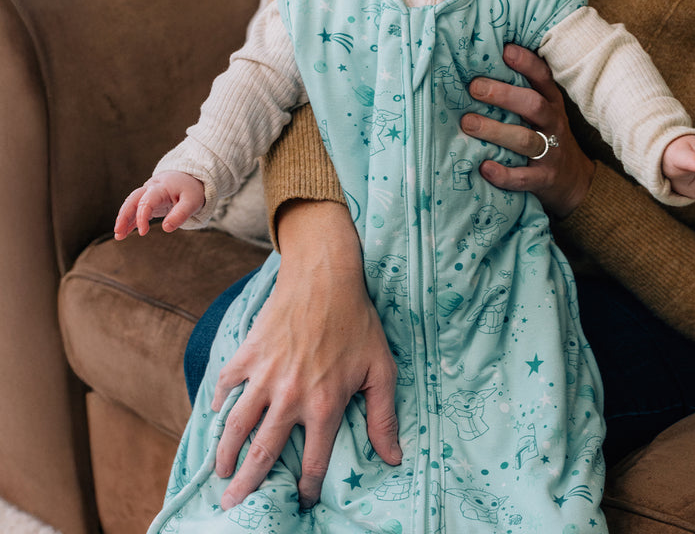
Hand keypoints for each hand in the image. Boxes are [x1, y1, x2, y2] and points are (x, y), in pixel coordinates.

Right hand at [114, 170, 204, 238]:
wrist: (191, 178)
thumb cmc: (191, 190)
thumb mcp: (192, 202)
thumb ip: (180, 214)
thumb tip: (166, 228)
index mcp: (161, 187)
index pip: (146, 201)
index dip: (142, 216)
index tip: (143, 232)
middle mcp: (151, 188)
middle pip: (132, 200)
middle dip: (124, 216)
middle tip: (118, 231)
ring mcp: (148, 194)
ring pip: (131, 205)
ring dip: (124, 219)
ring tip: (118, 236)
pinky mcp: (149, 201)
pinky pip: (136, 210)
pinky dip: (130, 221)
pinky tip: (124, 232)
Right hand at [212, 200, 400, 509]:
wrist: (325, 276)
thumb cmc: (357, 321)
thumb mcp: (381, 369)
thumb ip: (384, 417)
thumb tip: (394, 458)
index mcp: (324, 404)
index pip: (312, 463)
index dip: (308, 488)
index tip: (303, 501)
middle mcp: (289, 396)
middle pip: (262, 453)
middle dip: (247, 484)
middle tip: (233, 503)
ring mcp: (264, 375)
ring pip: (236, 426)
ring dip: (225, 453)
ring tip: (220, 471)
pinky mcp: (248, 353)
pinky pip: (226, 385)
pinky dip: (217, 401)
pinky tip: (216, 413)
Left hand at [460, 43, 594, 217]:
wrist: (573, 180)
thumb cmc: (546, 135)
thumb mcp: (542, 110)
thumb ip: (520, 91)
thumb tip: (480, 65)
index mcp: (551, 103)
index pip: (542, 78)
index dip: (526, 63)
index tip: (505, 50)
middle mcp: (553, 124)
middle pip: (533, 105)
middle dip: (504, 95)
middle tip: (474, 88)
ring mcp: (550, 153)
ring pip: (525, 140)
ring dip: (496, 131)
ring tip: (468, 123)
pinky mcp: (543, 179)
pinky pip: (524, 177)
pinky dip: (504, 174)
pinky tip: (484, 167)